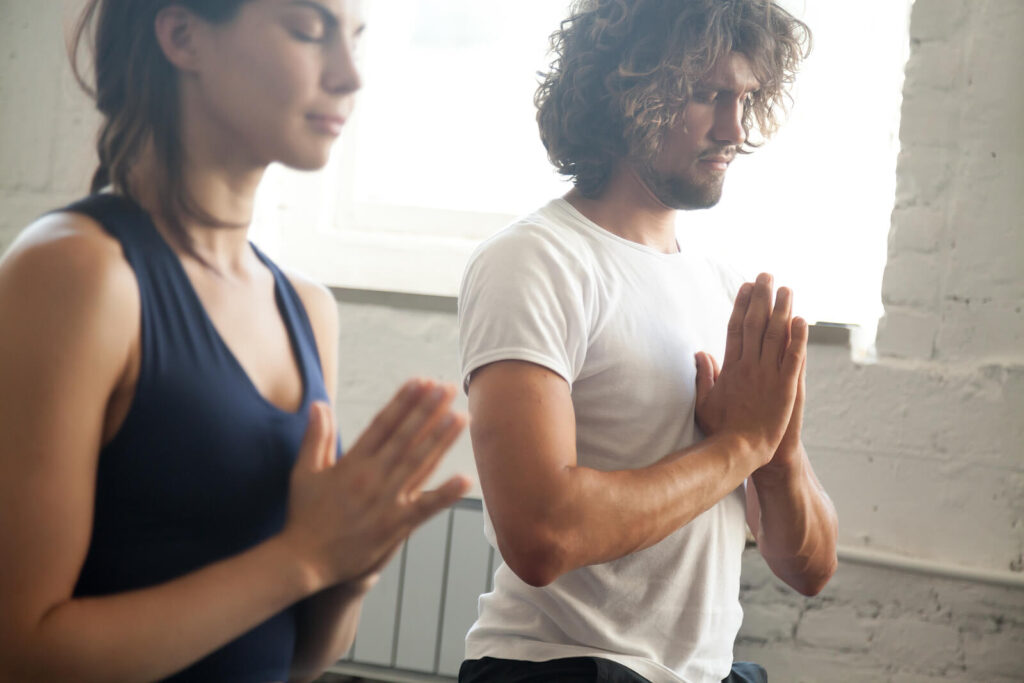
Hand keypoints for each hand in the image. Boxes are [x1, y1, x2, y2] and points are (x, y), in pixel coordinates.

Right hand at [279, 379, 469, 590]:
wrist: (304, 561)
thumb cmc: (305, 515)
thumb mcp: (304, 472)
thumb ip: (316, 436)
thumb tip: (320, 403)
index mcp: (351, 463)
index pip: (382, 424)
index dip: (403, 402)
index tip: (420, 382)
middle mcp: (371, 478)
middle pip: (405, 437)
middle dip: (428, 411)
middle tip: (447, 388)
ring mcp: (385, 502)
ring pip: (418, 464)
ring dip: (441, 439)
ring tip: (461, 417)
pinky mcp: (394, 526)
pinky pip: (425, 508)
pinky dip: (446, 494)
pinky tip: (466, 479)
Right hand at [694, 273, 806, 466]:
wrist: (741, 451)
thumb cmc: (721, 430)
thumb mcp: (704, 401)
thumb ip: (704, 375)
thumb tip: (700, 353)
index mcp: (731, 367)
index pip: (736, 328)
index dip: (742, 305)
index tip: (746, 287)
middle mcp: (749, 365)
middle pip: (755, 324)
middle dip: (761, 298)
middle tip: (766, 276)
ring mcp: (768, 374)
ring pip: (776, 335)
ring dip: (782, 310)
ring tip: (786, 289)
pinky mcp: (786, 386)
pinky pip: (793, 357)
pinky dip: (797, 338)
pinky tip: (802, 321)